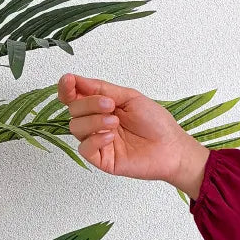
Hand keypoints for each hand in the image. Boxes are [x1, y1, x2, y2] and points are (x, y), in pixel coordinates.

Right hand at [57, 72, 208, 195]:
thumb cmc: (156, 123)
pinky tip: (110, 136)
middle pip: (73, 110)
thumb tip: (77, 79)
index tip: (69, 81)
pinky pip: (84, 148)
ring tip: (114, 121)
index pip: (73, 96)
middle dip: (89, 104)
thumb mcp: (129, 97)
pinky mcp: (103, 159)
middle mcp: (97, 123)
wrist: (172, 148)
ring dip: (93, 121)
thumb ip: (102, 88)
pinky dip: (94, 139)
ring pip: (75, 128)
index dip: (66, 88)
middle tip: (110, 105)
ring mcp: (99, 142)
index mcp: (101, 106)